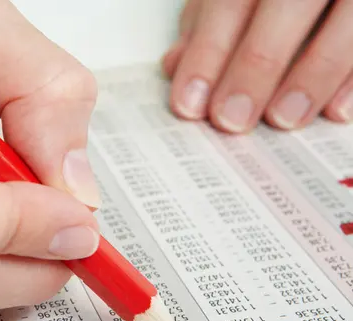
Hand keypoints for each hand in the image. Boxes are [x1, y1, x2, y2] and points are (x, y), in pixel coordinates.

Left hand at [162, 0, 352, 132]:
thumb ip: (205, 24)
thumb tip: (175, 66)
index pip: (229, 1)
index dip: (208, 52)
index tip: (189, 103)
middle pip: (284, 4)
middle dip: (254, 66)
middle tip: (231, 119)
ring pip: (347, 18)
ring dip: (313, 73)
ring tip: (283, 119)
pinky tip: (337, 112)